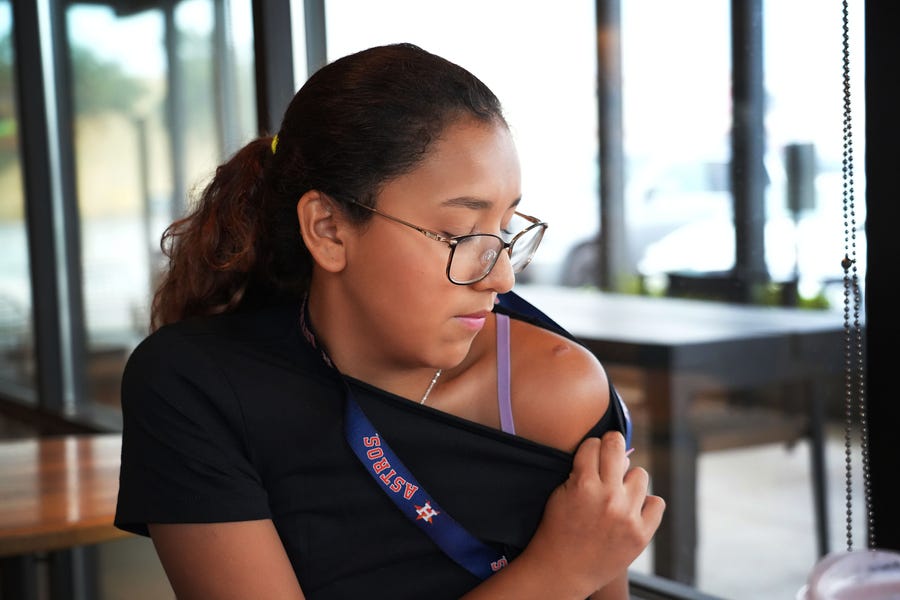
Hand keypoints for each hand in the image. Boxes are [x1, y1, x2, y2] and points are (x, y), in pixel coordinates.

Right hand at [522, 431, 664, 594]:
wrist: (564, 570)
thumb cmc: (558, 529)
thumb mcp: (561, 494)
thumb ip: (584, 471)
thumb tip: (618, 454)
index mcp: (583, 484)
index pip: (594, 443)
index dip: (591, 448)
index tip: (590, 457)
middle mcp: (608, 497)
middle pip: (617, 447)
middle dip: (612, 446)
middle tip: (609, 456)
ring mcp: (627, 516)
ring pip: (640, 474)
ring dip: (628, 480)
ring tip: (617, 493)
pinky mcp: (641, 534)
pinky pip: (656, 502)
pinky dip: (646, 504)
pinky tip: (631, 509)